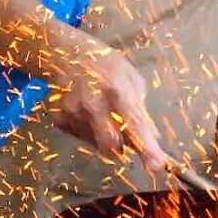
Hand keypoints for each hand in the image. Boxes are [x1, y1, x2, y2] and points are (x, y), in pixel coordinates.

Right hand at [47, 44, 166, 172]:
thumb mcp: (131, 79)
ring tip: (102, 110)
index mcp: (117, 91)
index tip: (158, 165)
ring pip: (97, 144)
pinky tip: (87, 111)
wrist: (66, 52)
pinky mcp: (59, 119)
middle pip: (111, 145)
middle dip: (121, 146)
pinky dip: (88, 130)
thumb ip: (140, 110)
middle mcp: (93, 104)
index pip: (135, 126)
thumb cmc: (106, 65)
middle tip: (124, 131)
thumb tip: (151, 138)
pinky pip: (81, 137)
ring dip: (105, 135)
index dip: (147, 147)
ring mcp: (73, 113)